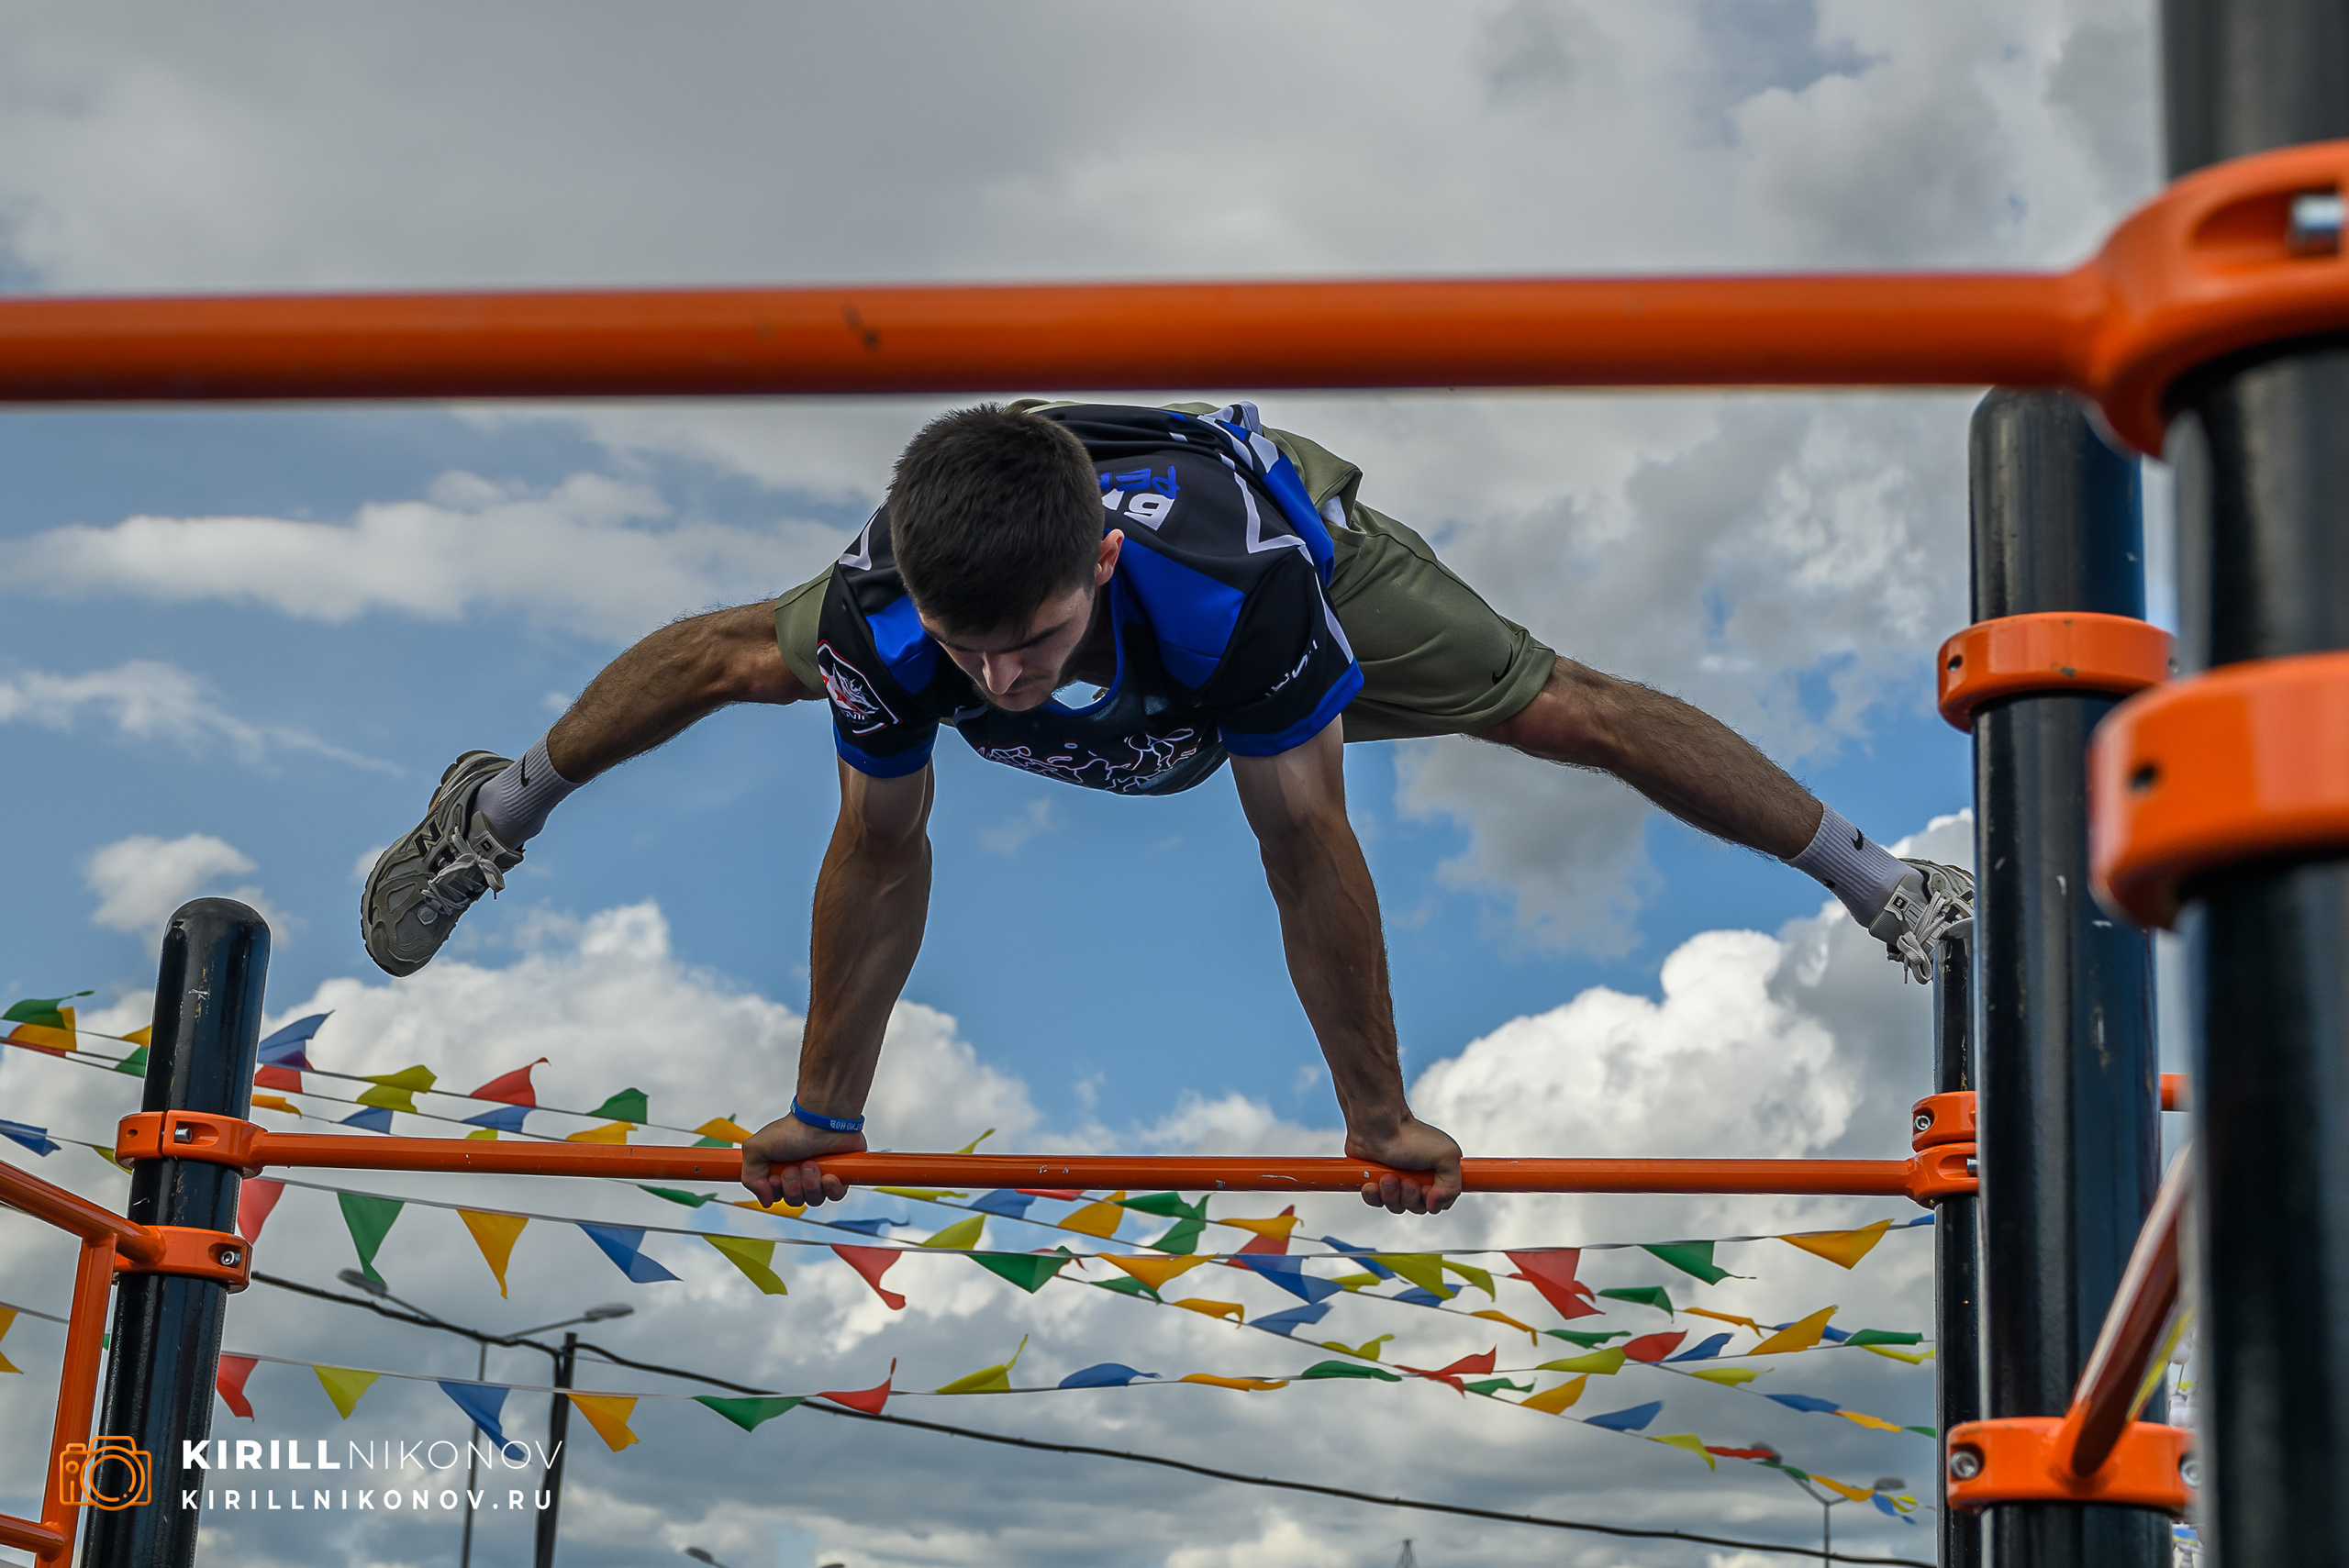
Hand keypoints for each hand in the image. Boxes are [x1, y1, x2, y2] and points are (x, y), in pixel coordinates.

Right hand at [740, 1114, 862, 1207]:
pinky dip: (831, 1188)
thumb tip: (765, 1200)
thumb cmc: (792, 1130)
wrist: (822, 1119)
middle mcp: (799, 1175)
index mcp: (780, 1171)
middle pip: (795, 1200)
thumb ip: (750, 1176)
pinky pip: (835, 1196)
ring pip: (814, 1200)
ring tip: (812, 1164)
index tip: (776, 1176)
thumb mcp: (756, 1148)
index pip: (776, 1197)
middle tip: (795, 1166)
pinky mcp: (839, 1176)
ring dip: (811, 1184)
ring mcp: (819, 1177)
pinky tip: (828, 1176)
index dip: (776, 1191)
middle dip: (793, 1186)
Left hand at [1346, 1116, 1462, 1213]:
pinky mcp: (1376, 1181)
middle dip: (1410, 1197)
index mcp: (1437, 1173)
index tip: (1426, 1189)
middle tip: (1406, 1180)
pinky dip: (1373, 1195)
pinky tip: (1372, 1183)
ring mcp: (1395, 1181)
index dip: (1432, 1201)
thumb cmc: (1410, 1135)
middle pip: (1417, 1207)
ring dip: (1391, 1194)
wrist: (1377, 1125)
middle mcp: (1417, 1178)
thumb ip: (1453, 1186)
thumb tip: (1435, 1206)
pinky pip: (1375, 1201)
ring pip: (1396, 1206)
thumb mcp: (1447, 1156)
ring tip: (1387, 1176)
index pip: (1440, 1203)